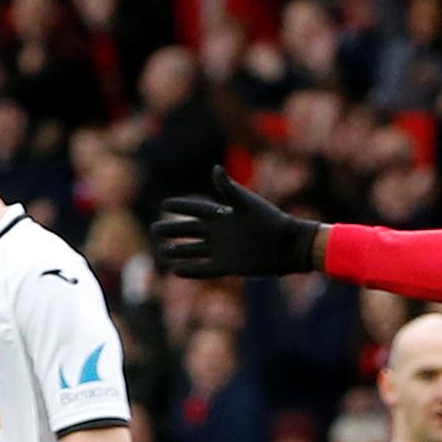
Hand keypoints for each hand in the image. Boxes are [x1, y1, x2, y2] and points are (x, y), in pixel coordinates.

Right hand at [153, 166, 324, 277]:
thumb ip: (228, 189)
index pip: (196, 208)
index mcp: (222, 214)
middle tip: (155, 228)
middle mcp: (220, 231)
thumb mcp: (246, 203)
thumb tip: (215, 169)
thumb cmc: (268, 220)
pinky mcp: (229, 265)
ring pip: (195, 250)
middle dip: (173, 229)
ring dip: (178, 250)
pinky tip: (177, 271)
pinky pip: (206, 269)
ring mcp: (223, 249)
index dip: (181, 206)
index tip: (165, 203)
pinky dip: (192, 270)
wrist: (286, 245)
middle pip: (190, 230)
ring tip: (162, 251)